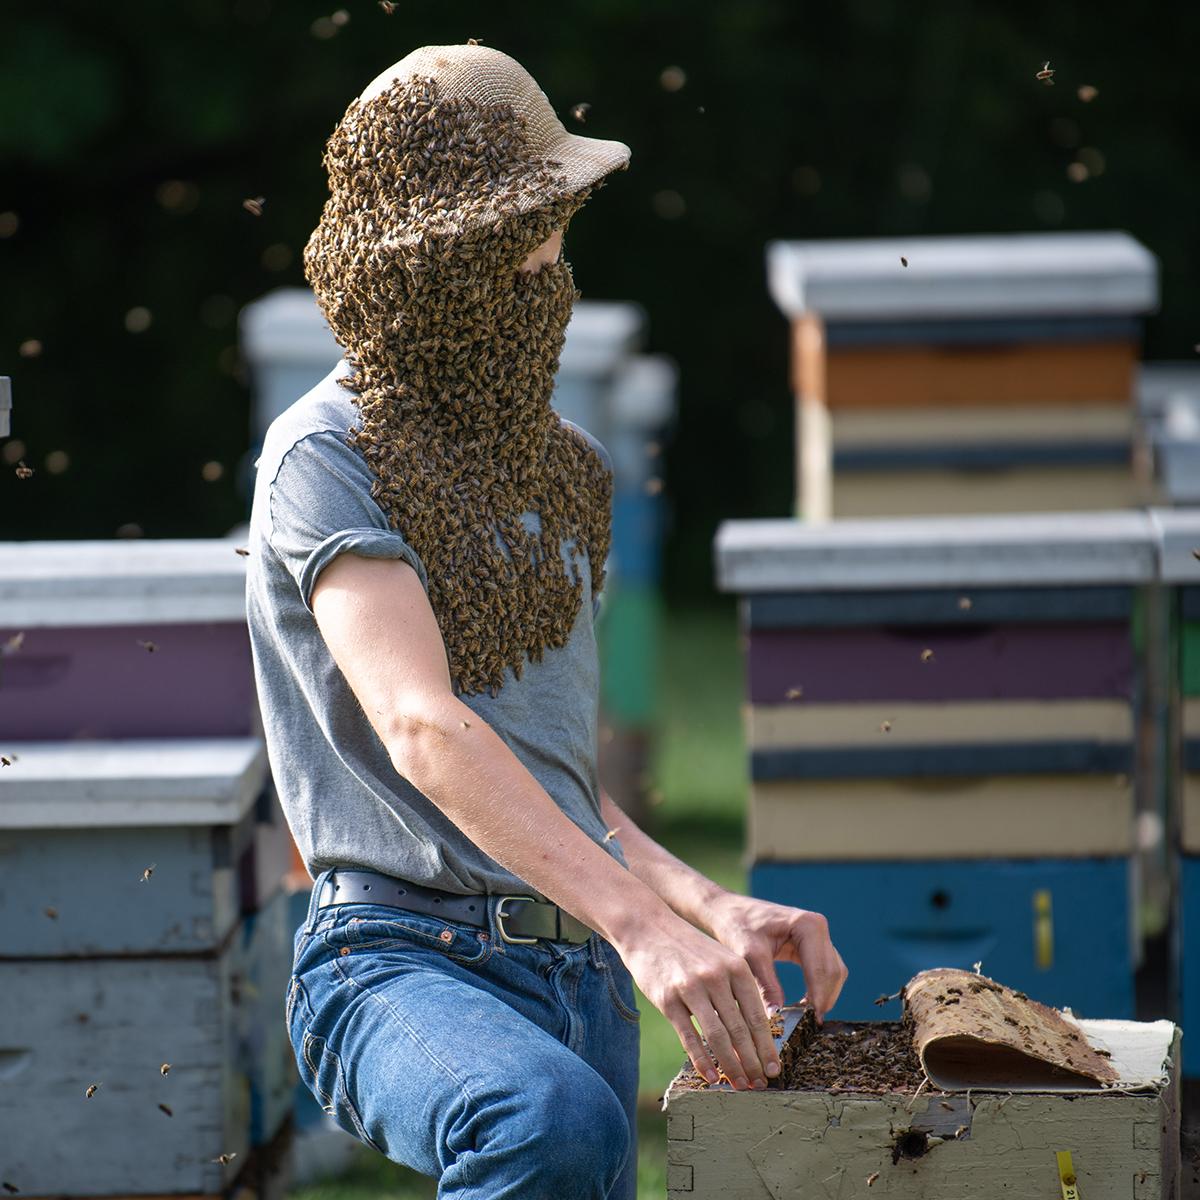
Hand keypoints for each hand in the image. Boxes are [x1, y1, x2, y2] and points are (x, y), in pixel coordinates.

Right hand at [612, 912, 780, 1090]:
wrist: (648, 926)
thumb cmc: (688, 948)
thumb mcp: (720, 959)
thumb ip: (737, 990)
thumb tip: (754, 1033)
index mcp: (736, 967)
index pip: (757, 1015)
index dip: (766, 1047)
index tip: (773, 1070)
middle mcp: (717, 977)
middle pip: (741, 1029)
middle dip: (752, 1062)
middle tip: (759, 1085)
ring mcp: (691, 988)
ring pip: (718, 1036)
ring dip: (731, 1066)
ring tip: (739, 1085)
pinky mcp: (667, 999)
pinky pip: (689, 1036)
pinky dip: (703, 1060)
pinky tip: (712, 1076)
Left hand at [703, 893, 847, 1022]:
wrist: (729, 911)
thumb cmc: (737, 927)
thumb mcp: (750, 957)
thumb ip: (766, 986)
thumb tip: (778, 1018)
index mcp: (807, 925)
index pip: (821, 969)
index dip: (818, 997)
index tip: (811, 1022)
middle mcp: (817, 926)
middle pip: (832, 972)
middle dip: (823, 999)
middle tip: (808, 1025)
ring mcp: (817, 934)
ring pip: (833, 973)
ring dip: (823, 996)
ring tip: (805, 1018)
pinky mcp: (812, 944)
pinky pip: (824, 970)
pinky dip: (818, 989)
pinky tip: (804, 1005)